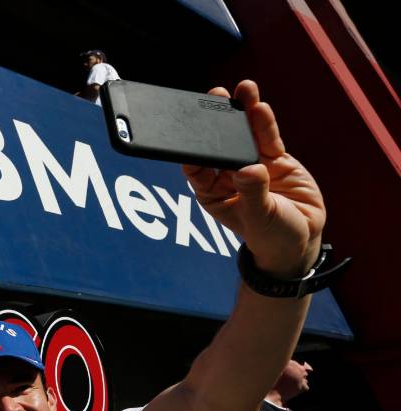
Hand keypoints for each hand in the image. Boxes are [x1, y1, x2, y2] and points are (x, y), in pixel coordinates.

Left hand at [183, 81, 324, 277]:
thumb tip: (250, 170)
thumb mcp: (259, 217)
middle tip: (213, 97)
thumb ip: (253, 193)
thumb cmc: (271, 235)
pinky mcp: (275, 160)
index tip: (191, 130)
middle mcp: (229, 175)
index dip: (194, 149)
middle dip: (217, 122)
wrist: (301, 239)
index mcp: (213, 193)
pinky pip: (267, 138)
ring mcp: (252, 164)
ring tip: (241, 89)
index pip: (197, 167)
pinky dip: (264, 123)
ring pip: (244, 135)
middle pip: (219, 144)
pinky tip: (259, 106)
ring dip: (243, 112)